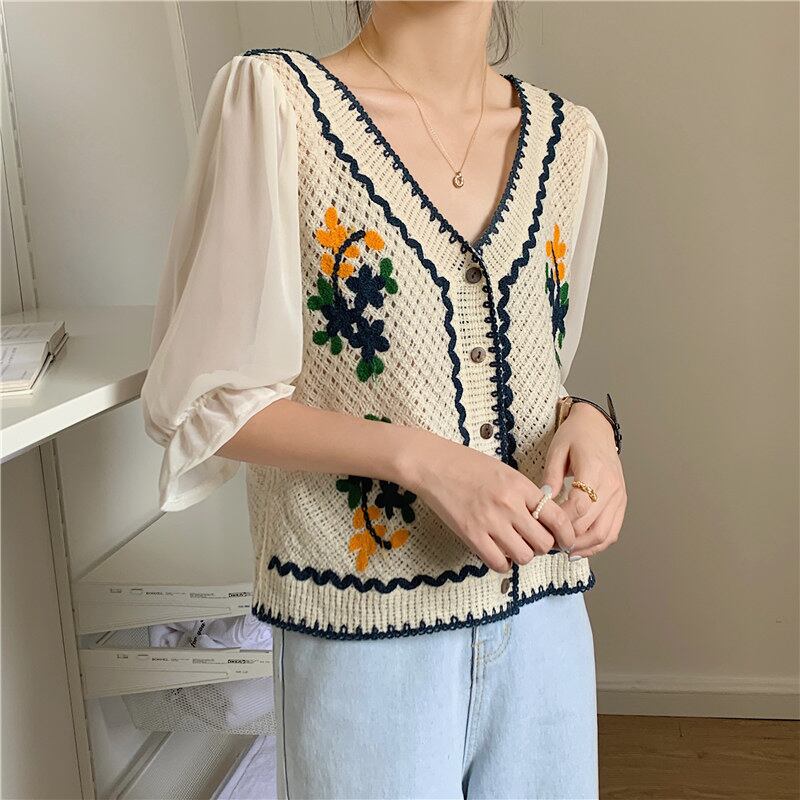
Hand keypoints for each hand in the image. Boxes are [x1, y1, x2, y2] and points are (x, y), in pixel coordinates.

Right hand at [402, 433, 576, 572]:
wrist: (433, 465)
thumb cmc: (467, 465)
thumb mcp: (505, 471)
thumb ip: (525, 494)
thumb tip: (545, 518)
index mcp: (520, 486)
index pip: (557, 518)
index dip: (567, 535)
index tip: (566, 540)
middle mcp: (509, 505)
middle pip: (543, 543)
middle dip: (543, 546)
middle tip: (534, 541)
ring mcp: (490, 522)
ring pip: (523, 556)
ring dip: (522, 554)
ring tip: (513, 545)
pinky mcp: (471, 536)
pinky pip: (498, 563)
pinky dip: (502, 562)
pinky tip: (497, 551)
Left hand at [542, 402, 626, 558]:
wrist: (597, 428)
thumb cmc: (575, 436)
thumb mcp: (557, 450)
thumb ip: (551, 477)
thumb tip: (543, 503)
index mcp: (594, 470)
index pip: (579, 506)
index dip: (561, 521)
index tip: (543, 526)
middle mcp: (611, 486)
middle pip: (591, 524)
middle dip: (567, 538)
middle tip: (546, 542)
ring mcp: (619, 496)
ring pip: (603, 533)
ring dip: (582, 547)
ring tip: (560, 549)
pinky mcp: (621, 503)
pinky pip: (612, 531)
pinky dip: (596, 545)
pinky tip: (578, 549)